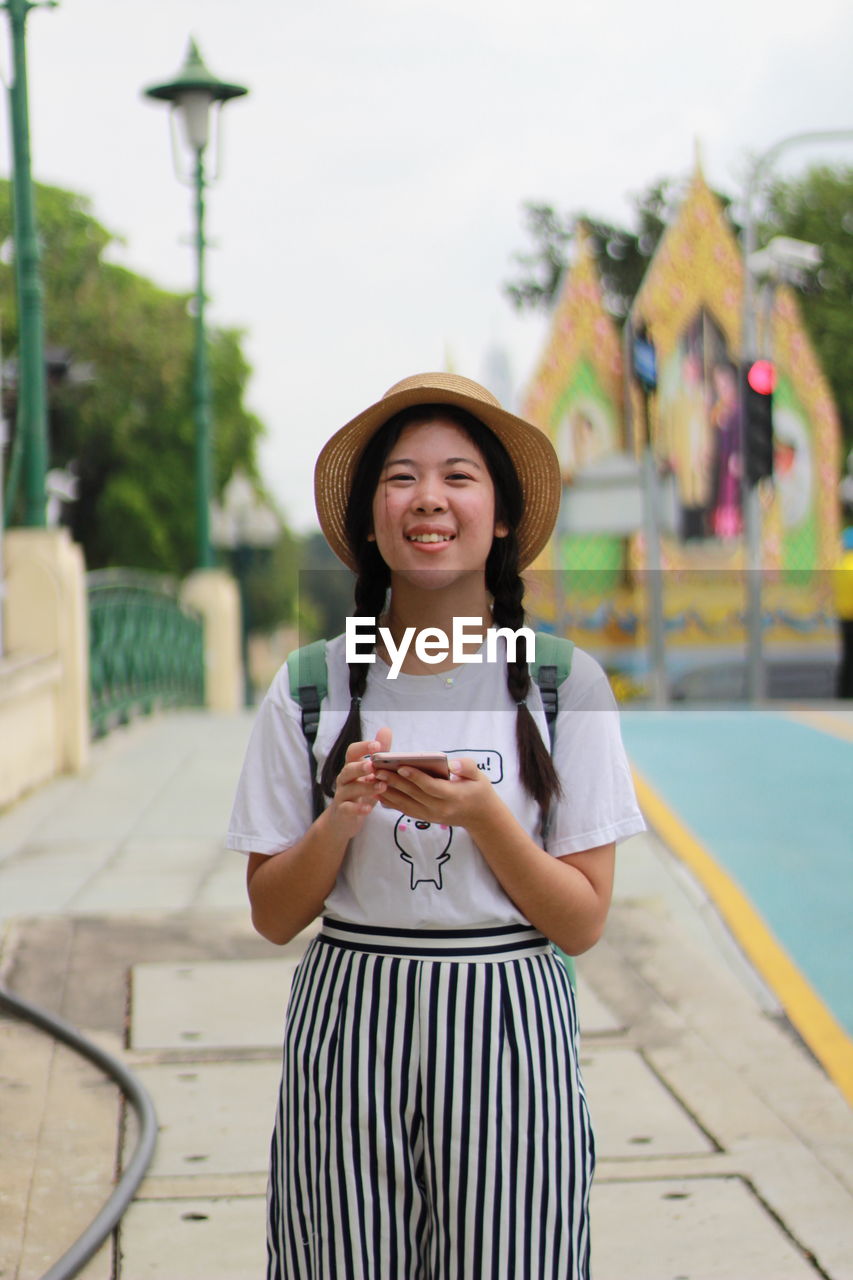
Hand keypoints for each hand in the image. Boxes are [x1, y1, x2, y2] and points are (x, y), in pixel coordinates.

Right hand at [328, 726, 391, 839]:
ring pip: (350, 788)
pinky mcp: (343, 811)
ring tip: (381, 786)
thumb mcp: (370, 773)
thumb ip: (378, 753)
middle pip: (348, 769)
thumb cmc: (360, 791)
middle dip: (360, 767)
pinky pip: (348, 808)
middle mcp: (345, 779)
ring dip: (366, 787)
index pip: (353, 752)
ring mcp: (343, 794)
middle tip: (373, 766)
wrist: (342, 819)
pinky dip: (358, 808)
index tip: (377, 745)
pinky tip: (368, 808)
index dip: (363, 747)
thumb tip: (386, 730)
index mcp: (352, 766)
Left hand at [376, 755, 498, 828]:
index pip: (431, 787)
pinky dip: (391, 802)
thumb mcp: (479, 775)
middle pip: (414, 795)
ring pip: (406, 804)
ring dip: (388, 792)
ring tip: (374, 778)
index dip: (416, 777)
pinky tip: (379, 791)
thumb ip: (467, 767)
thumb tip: (452, 763)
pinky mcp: (425, 818)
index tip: (401, 767)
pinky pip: (405, 810)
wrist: (480, 816)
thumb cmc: (478, 790)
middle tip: (378, 769)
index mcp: (454, 796)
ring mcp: (431, 816)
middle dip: (395, 782)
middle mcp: (440, 809)